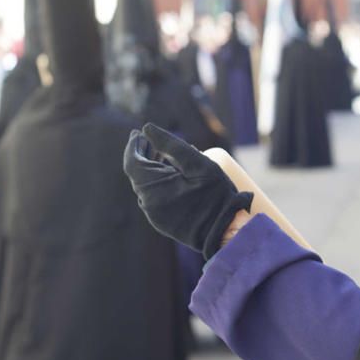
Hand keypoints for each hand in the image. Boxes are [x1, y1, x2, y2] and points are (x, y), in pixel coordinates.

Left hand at [123, 123, 252, 259]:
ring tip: (160, 153)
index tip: (138, 132)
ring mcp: (155, 215)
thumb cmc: (215, 195)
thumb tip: (147, 128)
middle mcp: (149, 203)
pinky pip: (153, 197)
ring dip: (150, 168)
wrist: (226, 231)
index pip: (132, 162)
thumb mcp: (198, 164)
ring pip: (145, 186)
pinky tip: (169, 174)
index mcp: (154, 187)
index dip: (133, 145)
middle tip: (148, 139)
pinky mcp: (162, 222)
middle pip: (137, 174)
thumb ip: (171, 145)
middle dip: (141, 154)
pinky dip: (157, 182)